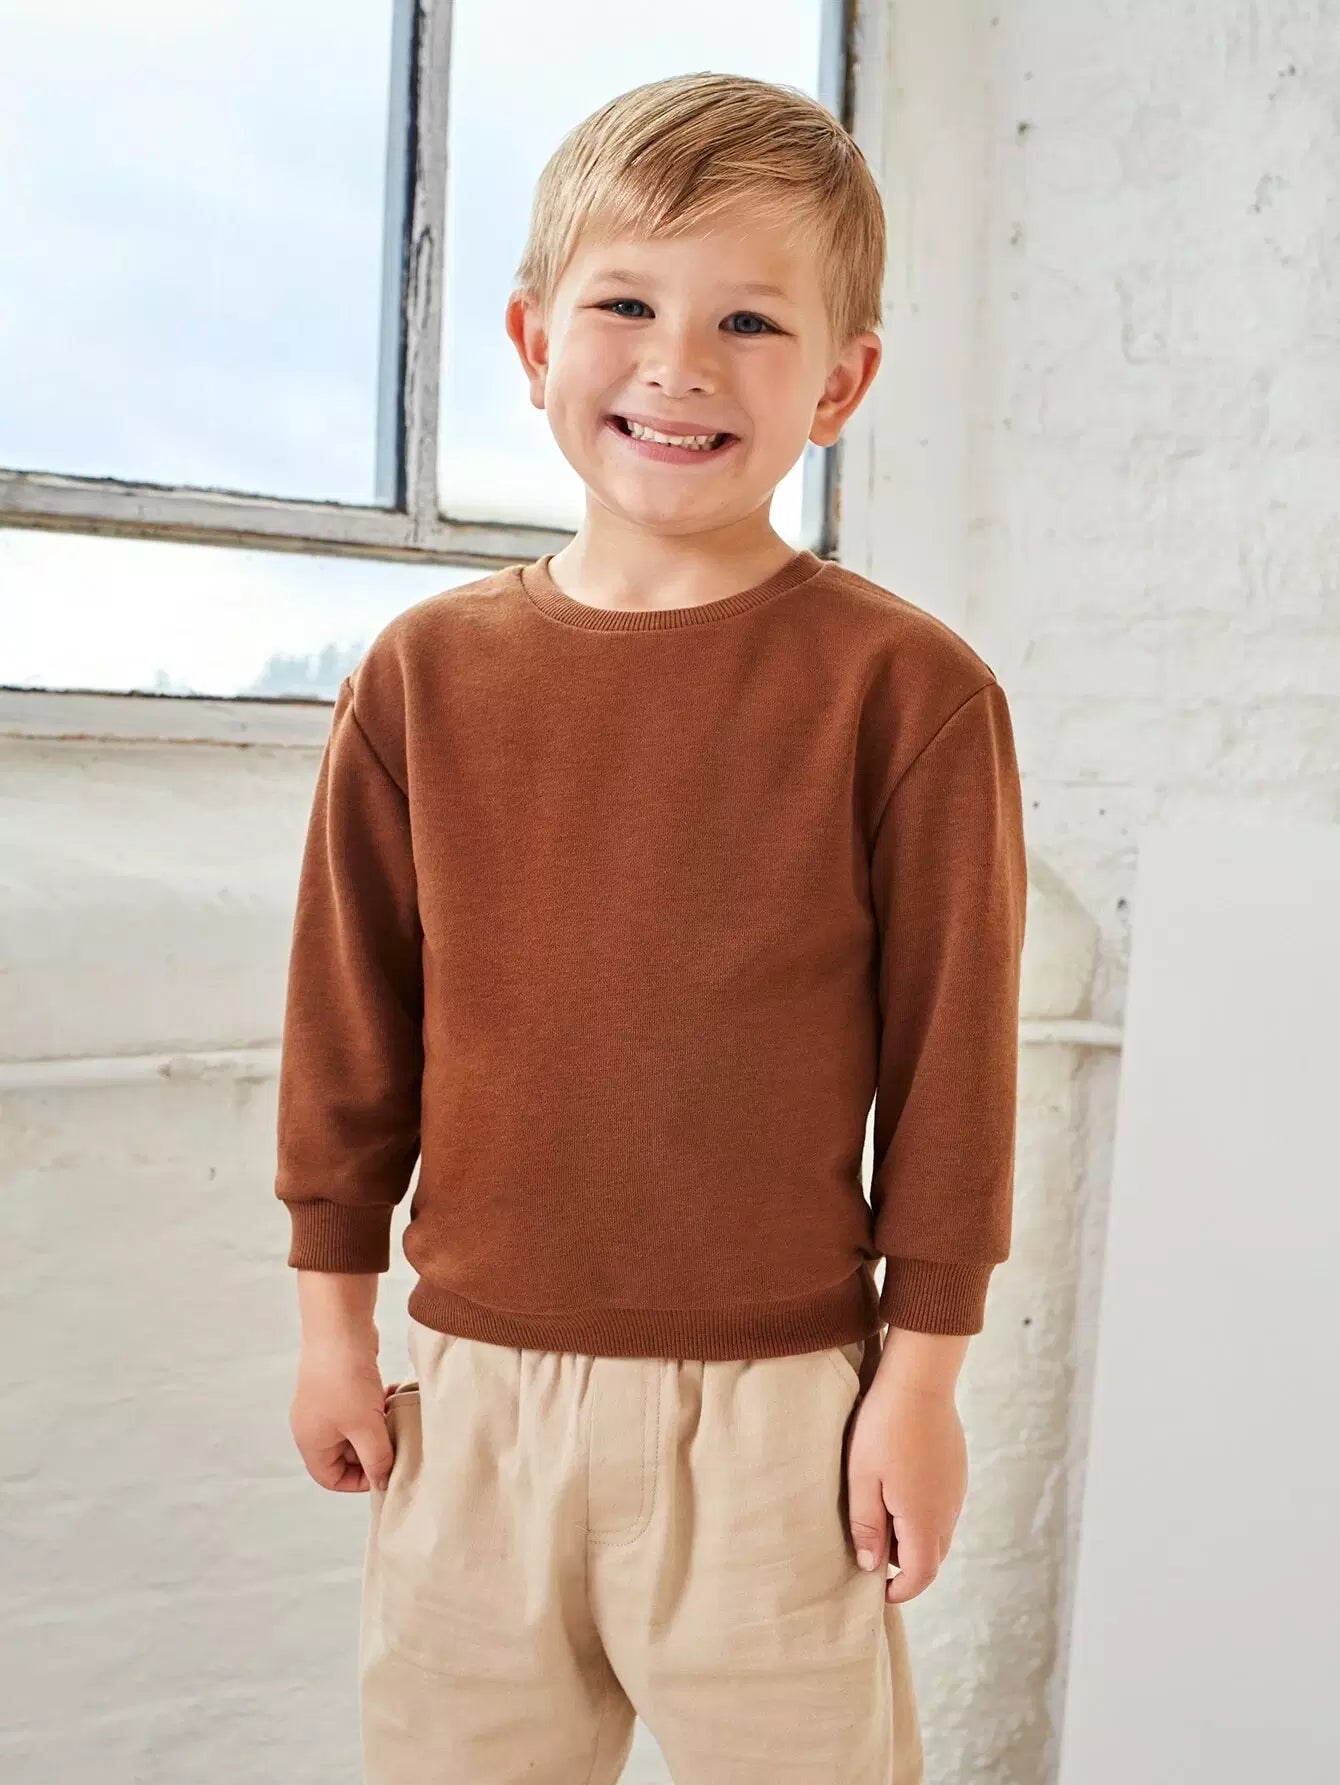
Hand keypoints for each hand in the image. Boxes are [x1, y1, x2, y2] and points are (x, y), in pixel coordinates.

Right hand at [290, 1340, 394, 1493]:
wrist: (339, 1326)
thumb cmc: (345, 1379)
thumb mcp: (365, 1427)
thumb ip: (376, 1459)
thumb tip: (383, 1482)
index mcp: (311, 1442)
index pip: (330, 1478)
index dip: (358, 1481)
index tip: (384, 1470)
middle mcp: (313, 1424)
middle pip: (345, 1454)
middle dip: (373, 1449)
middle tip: (396, 1441)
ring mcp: (325, 1402)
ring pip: (356, 1427)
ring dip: (378, 1425)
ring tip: (395, 1415)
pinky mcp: (339, 1382)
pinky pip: (360, 1405)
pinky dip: (377, 1404)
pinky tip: (392, 1392)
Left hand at [845, 1379, 966, 1603]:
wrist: (919, 1380)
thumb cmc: (883, 1427)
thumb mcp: (862, 1477)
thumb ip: (866, 1525)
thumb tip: (871, 1566)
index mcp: (924, 1519)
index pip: (921, 1574)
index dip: (902, 1591)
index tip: (880, 1592)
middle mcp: (948, 1510)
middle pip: (933, 1557)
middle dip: (906, 1564)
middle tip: (873, 1547)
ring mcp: (957, 1489)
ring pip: (939, 1531)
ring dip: (914, 1536)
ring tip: (881, 1512)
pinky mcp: (957, 1470)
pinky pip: (944, 1507)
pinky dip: (924, 1513)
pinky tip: (899, 1486)